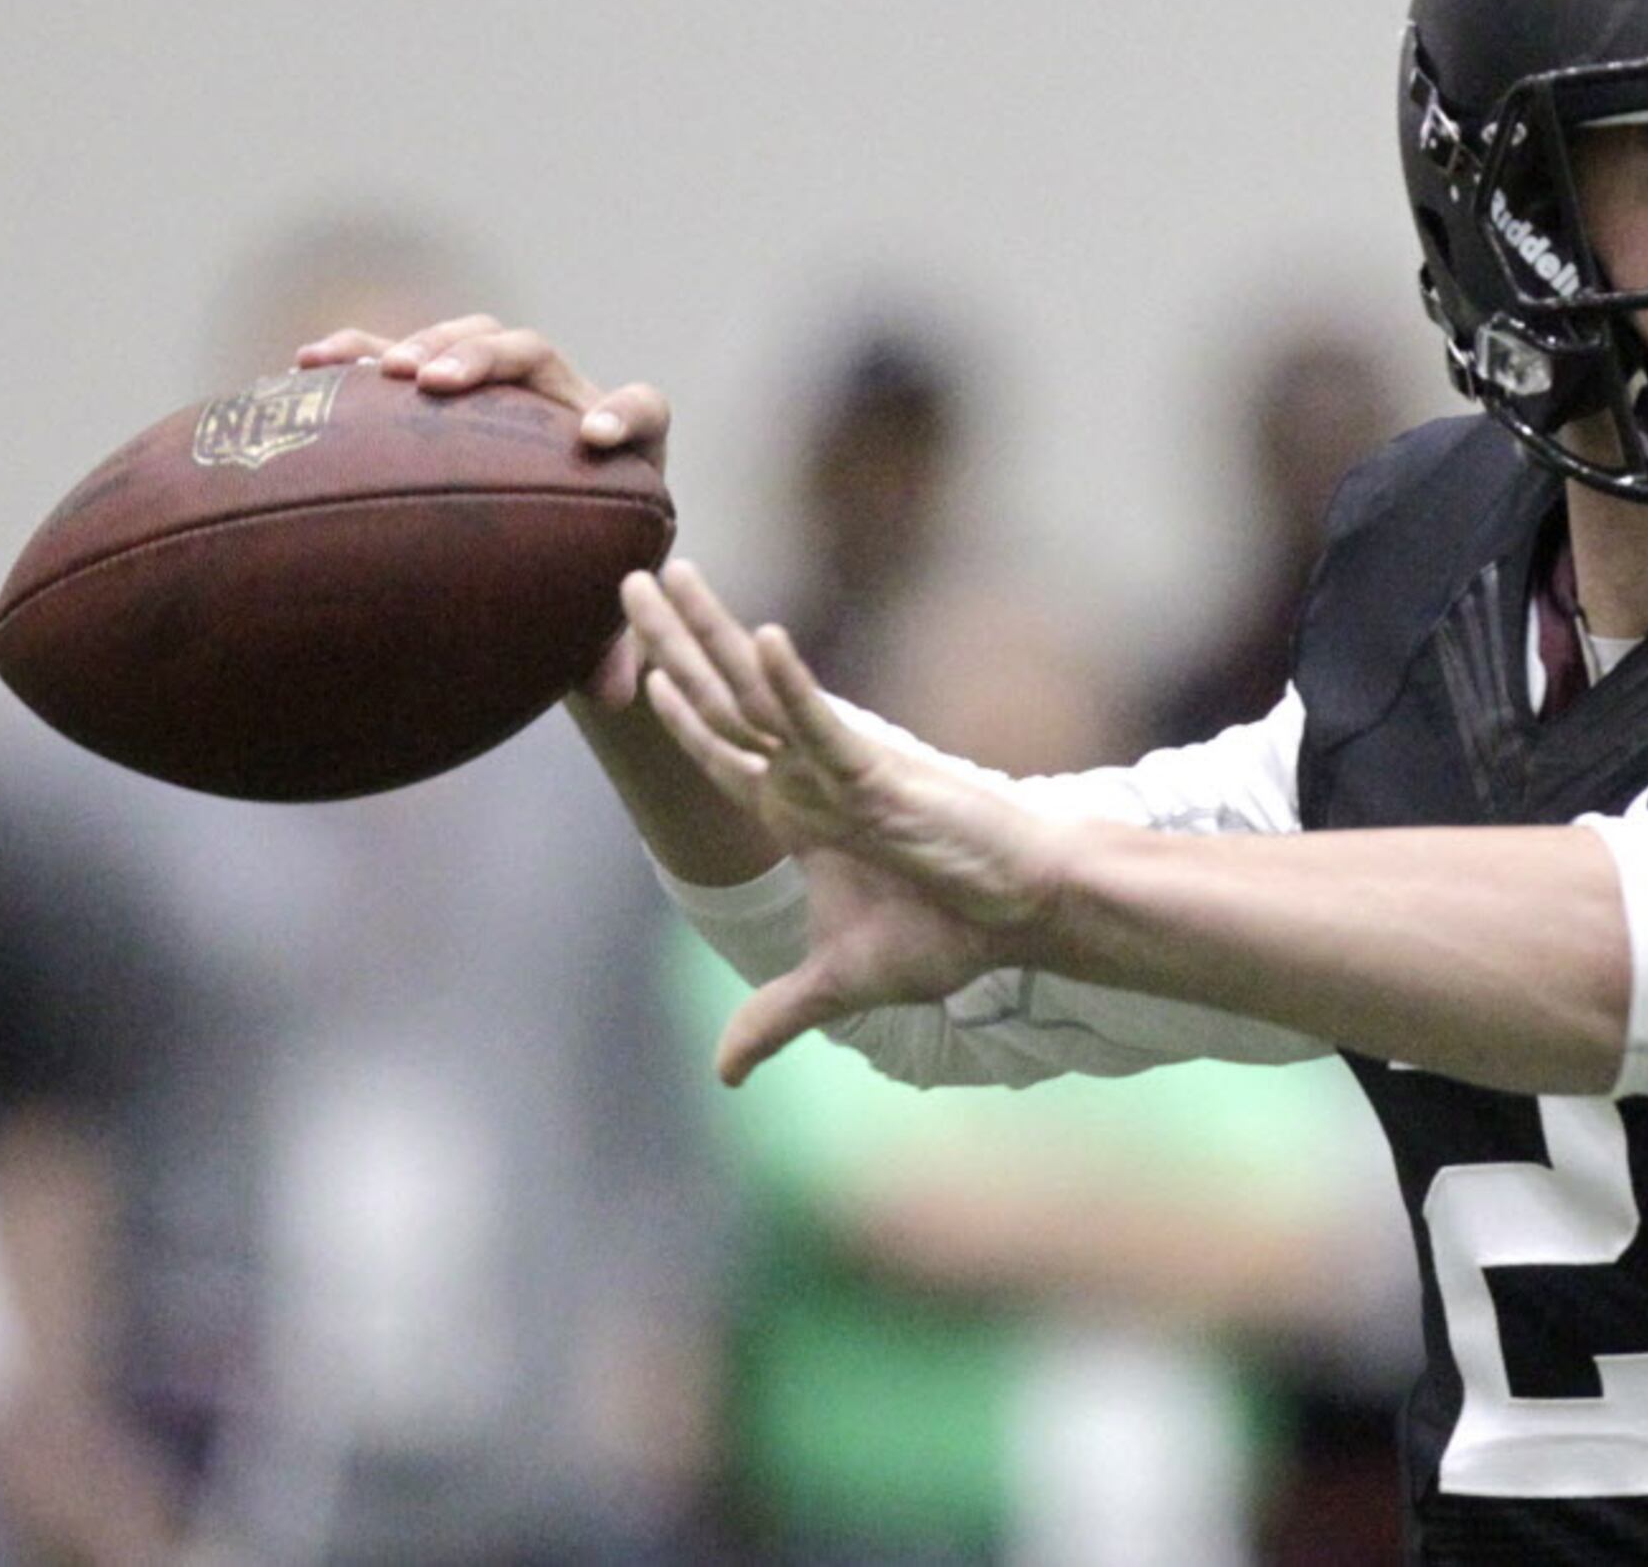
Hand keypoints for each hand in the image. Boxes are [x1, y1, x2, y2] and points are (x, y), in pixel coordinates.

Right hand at [296, 314, 670, 705]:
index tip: (593, 437)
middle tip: (438, 383)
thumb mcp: (593, 613)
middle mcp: (565, 404)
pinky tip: (308, 366)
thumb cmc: (578, 581)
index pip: (642, 411)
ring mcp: (503, 390)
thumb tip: (612, 695)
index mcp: (622, 452)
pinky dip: (356, 352)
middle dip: (487, 361)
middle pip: (535, 355)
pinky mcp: (446, 389)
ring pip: (473, 338)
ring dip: (429, 345)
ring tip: (386, 374)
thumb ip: (606, 644)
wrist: (539, 548)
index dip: (623, 413)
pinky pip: (399, 353)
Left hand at [624, 558, 1071, 1078]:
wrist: (1022, 915)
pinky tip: (759, 636)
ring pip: (755, 691)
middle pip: (719, 697)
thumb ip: (778, 1015)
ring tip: (666, 571)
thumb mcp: (842, 984)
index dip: (673, 711)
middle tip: (625, 579)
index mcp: (798, 812)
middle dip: (669, 639)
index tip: (632, 666)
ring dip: (706, 631)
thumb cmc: (950, 932)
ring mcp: (840, 768)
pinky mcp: (880, 774)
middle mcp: (810, 777)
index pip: (718, 749)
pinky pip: (824, 723)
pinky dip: (790, 684)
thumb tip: (723, 1074)